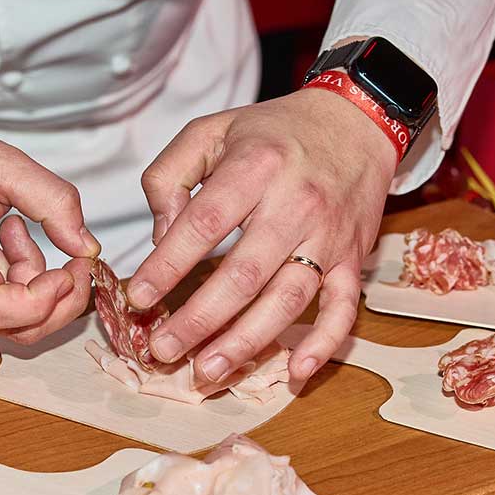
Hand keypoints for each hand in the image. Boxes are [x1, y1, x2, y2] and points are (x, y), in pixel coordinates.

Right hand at [0, 72, 98, 342]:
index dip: (45, 299)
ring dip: (28, 283)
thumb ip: (51, 200)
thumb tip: (86, 247)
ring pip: (3, 320)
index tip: (71, 267)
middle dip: (53, 297)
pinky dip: (8, 283)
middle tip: (70, 256)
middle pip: (10, 327)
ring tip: (13, 227)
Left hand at [129, 89, 396, 385]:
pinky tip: (295, 373)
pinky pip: (344, 308)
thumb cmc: (274, 132)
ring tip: (207, 371)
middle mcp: (296, 204)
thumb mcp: (211, 131)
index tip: (138, 297)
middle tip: (163, 350)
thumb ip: (170, 176)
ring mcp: (329, 236)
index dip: (168, 264)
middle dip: (199, 319)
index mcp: (256, 167)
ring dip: (246, 342)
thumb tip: (160, 237)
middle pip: (244, 274)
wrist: (356, 122)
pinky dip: (323, 344)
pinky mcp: (354, 259)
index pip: (205, 224)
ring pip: (287, 299)